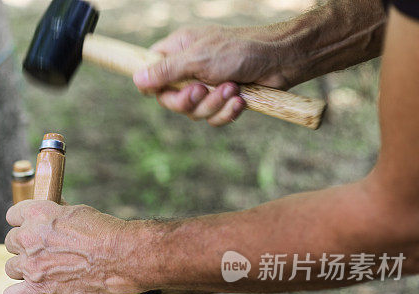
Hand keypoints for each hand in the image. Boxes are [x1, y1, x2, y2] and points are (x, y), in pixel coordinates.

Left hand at [3, 201, 141, 293]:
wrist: (121, 257)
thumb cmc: (105, 234)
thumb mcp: (77, 212)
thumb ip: (56, 214)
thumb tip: (52, 213)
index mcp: (36, 214)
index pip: (12, 216)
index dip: (23, 222)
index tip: (30, 228)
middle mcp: (28, 238)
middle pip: (11, 242)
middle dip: (25, 246)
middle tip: (43, 251)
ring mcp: (31, 265)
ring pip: (11, 268)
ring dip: (24, 269)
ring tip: (43, 270)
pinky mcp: (38, 289)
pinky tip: (26, 293)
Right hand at [133, 25, 289, 125]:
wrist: (282, 60)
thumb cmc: (241, 50)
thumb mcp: (197, 59)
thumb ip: (166, 71)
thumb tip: (136, 79)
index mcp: (179, 50)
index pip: (151, 71)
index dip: (154, 86)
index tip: (162, 91)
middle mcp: (190, 68)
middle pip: (171, 99)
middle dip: (189, 101)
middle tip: (202, 91)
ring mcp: (207, 85)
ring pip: (194, 112)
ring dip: (213, 105)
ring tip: (233, 89)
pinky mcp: (223, 100)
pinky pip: (213, 118)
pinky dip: (226, 112)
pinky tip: (240, 100)